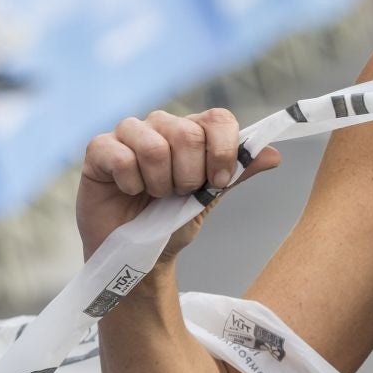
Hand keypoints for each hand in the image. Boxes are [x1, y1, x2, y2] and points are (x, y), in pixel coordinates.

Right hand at [77, 107, 280, 261]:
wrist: (138, 254)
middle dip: (190, 176)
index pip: (219, 118)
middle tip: (178, 193)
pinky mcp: (99, 148)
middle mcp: (162, 124)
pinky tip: (129, 191)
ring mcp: (129, 133)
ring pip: (155, 147)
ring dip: (160, 183)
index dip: (224, 151)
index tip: (219, 181)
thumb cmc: (172, 223)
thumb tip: (273, 155)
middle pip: (188, 135)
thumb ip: (237, 173)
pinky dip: (131, 183)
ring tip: (154, 195)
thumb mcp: (211, 199)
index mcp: (193, 130)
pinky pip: (121, 156)